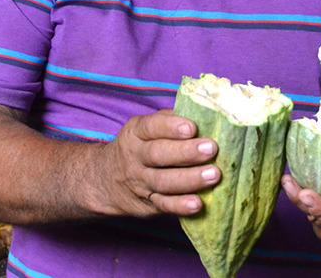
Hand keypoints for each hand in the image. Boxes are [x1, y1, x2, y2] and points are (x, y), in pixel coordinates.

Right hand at [97, 109, 220, 217]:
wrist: (106, 180)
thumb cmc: (139, 147)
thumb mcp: (145, 128)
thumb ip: (170, 120)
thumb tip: (204, 113)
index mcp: (136, 133)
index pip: (151, 127)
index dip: (171, 127)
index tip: (192, 127)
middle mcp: (135, 157)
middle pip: (159, 154)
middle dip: (186, 152)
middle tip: (211, 149)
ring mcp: (141, 182)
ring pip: (164, 181)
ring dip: (191, 179)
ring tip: (214, 174)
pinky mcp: (148, 204)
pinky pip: (164, 205)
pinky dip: (181, 206)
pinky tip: (198, 204)